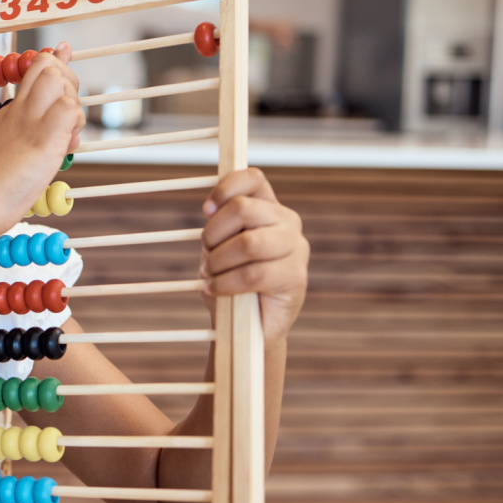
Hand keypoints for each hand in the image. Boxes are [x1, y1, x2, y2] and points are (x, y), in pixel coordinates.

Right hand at [0, 43, 85, 235]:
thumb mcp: (6, 151)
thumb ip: (27, 136)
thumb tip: (45, 128)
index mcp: (10, 113)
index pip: (37, 69)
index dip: (57, 66)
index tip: (66, 72)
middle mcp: (19, 111)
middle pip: (48, 66)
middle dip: (70, 84)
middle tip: (68, 119)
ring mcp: (29, 122)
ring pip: (60, 82)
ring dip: (73, 107)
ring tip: (64, 139)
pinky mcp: (42, 139)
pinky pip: (69, 110)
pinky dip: (74, 124)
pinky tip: (64, 147)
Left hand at [199, 168, 308, 346]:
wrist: (246, 324)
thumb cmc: (230, 278)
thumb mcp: (219, 245)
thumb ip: (220, 222)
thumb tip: (212, 206)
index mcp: (268, 206)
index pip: (252, 178)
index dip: (224, 188)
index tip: (206, 210)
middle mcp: (287, 222)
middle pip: (243, 208)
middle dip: (214, 233)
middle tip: (208, 254)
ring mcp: (296, 248)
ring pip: (248, 243)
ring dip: (219, 261)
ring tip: (212, 274)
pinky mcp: (296, 277)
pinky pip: (253, 274)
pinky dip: (226, 283)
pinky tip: (216, 289)